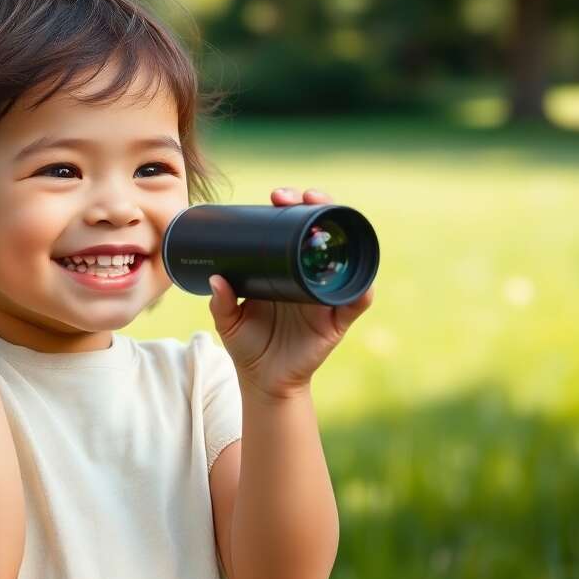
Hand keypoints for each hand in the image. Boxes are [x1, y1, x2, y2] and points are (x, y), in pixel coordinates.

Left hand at [207, 187, 374, 400]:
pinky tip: (361, 279)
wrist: (264, 382)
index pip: (293, 229)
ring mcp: (325, 295)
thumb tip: (216, 279)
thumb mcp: (229, 322)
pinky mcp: (336, 320)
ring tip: (329, 216)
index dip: (290, 208)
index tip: (276, 196)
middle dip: (316, 207)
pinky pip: (356, 302)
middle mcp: (309, 275)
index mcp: (284, 268)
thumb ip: (221, 303)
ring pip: (344, 257)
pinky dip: (363, 290)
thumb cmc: (248, 345)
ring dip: (343, 233)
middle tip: (297, 198)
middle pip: (322, 232)